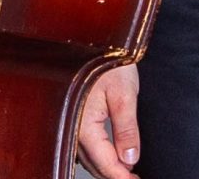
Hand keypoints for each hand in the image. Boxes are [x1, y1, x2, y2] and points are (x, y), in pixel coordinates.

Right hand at [75, 63, 141, 177]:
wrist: (87, 34)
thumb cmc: (108, 57)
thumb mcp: (124, 94)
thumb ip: (126, 130)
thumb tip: (130, 159)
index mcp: (83, 124)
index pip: (105, 163)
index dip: (123, 178)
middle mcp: (71, 125)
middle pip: (94, 164)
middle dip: (114, 174)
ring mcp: (69, 119)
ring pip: (87, 156)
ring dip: (105, 166)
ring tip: (126, 170)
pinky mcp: (71, 111)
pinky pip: (83, 143)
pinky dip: (97, 153)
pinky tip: (109, 152)